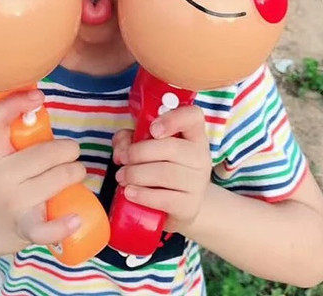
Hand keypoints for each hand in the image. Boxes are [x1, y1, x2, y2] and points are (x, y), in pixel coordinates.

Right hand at [0, 90, 85, 258]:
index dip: (17, 102)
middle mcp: (0, 176)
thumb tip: (42, 107)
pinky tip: (76, 218)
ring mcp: (11, 203)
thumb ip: (17, 138)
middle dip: (69, 150)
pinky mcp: (22, 228)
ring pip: (58, 178)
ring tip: (74, 175)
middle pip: (45, 152)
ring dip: (76, 173)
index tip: (39, 96)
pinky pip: (46, 228)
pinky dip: (64, 224)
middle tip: (71, 153)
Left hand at [112, 105, 211, 234]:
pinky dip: (142, 194)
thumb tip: (121, 149)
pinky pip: (164, 198)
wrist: (177, 205)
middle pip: (170, 148)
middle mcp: (200, 156)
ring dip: (136, 174)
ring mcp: (198, 182)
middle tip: (122, 159)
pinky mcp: (189, 206)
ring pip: (165, 173)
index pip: (193, 116)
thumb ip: (130, 139)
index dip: (173, 119)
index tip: (152, 130)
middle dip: (138, 152)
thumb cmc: (159, 167)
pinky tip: (129, 192)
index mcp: (193, 135)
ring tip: (121, 177)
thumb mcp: (144, 146)